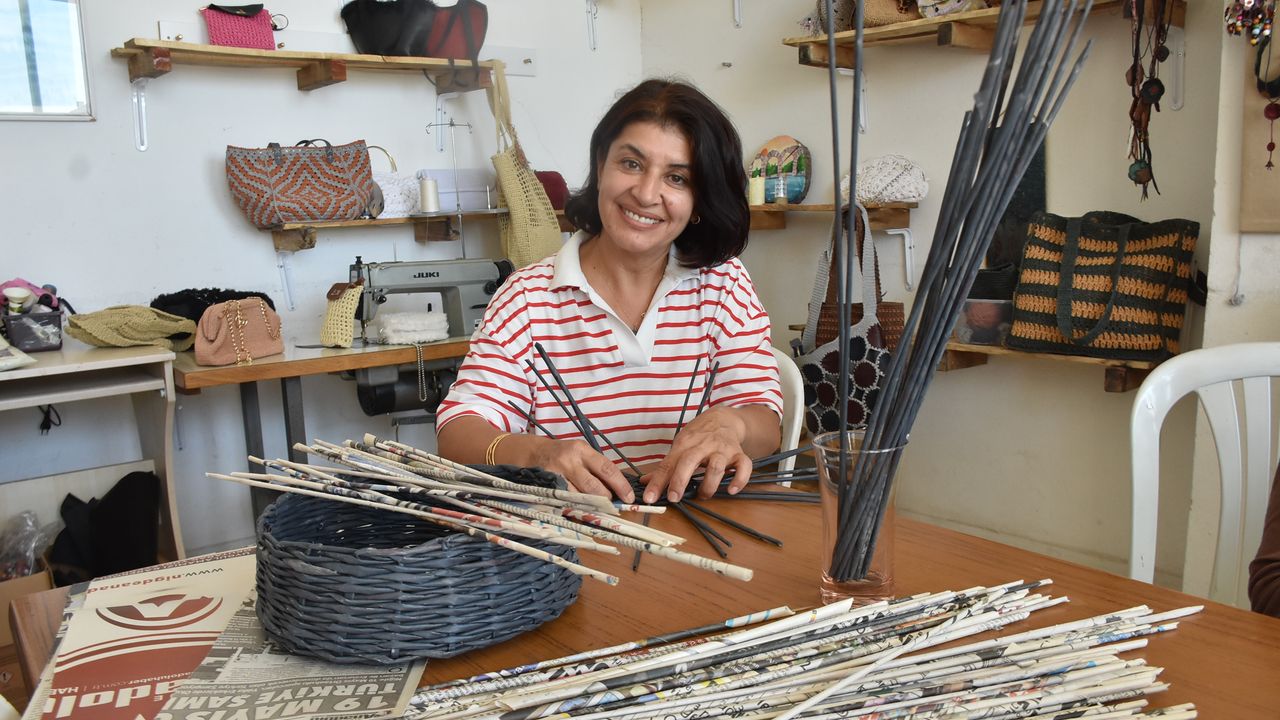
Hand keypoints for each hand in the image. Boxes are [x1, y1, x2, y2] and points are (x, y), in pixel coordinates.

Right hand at [511, 435, 635, 501]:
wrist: (530, 453)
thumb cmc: (561, 455)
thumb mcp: (580, 453)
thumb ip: (596, 468)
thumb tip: (619, 489)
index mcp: (582, 450)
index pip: (607, 469)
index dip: (620, 485)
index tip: (629, 498)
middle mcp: (569, 461)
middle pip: (594, 488)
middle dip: (605, 499)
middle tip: (609, 504)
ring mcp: (555, 475)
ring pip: (580, 499)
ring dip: (590, 507)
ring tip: (592, 507)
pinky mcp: (546, 488)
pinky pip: (565, 504)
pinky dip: (574, 509)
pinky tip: (577, 509)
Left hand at [641, 407, 752, 503]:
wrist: (724, 419)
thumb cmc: (699, 435)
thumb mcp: (680, 446)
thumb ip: (665, 466)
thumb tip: (645, 483)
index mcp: (685, 444)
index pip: (668, 463)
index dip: (658, 481)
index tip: (649, 498)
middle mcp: (703, 445)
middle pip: (689, 461)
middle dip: (680, 480)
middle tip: (674, 498)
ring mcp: (722, 449)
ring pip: (716, 466)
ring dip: (709, 484)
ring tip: (702, 494)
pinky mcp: (738, 454)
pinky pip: (743, 467)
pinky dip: (739, 479)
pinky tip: (731, 490)